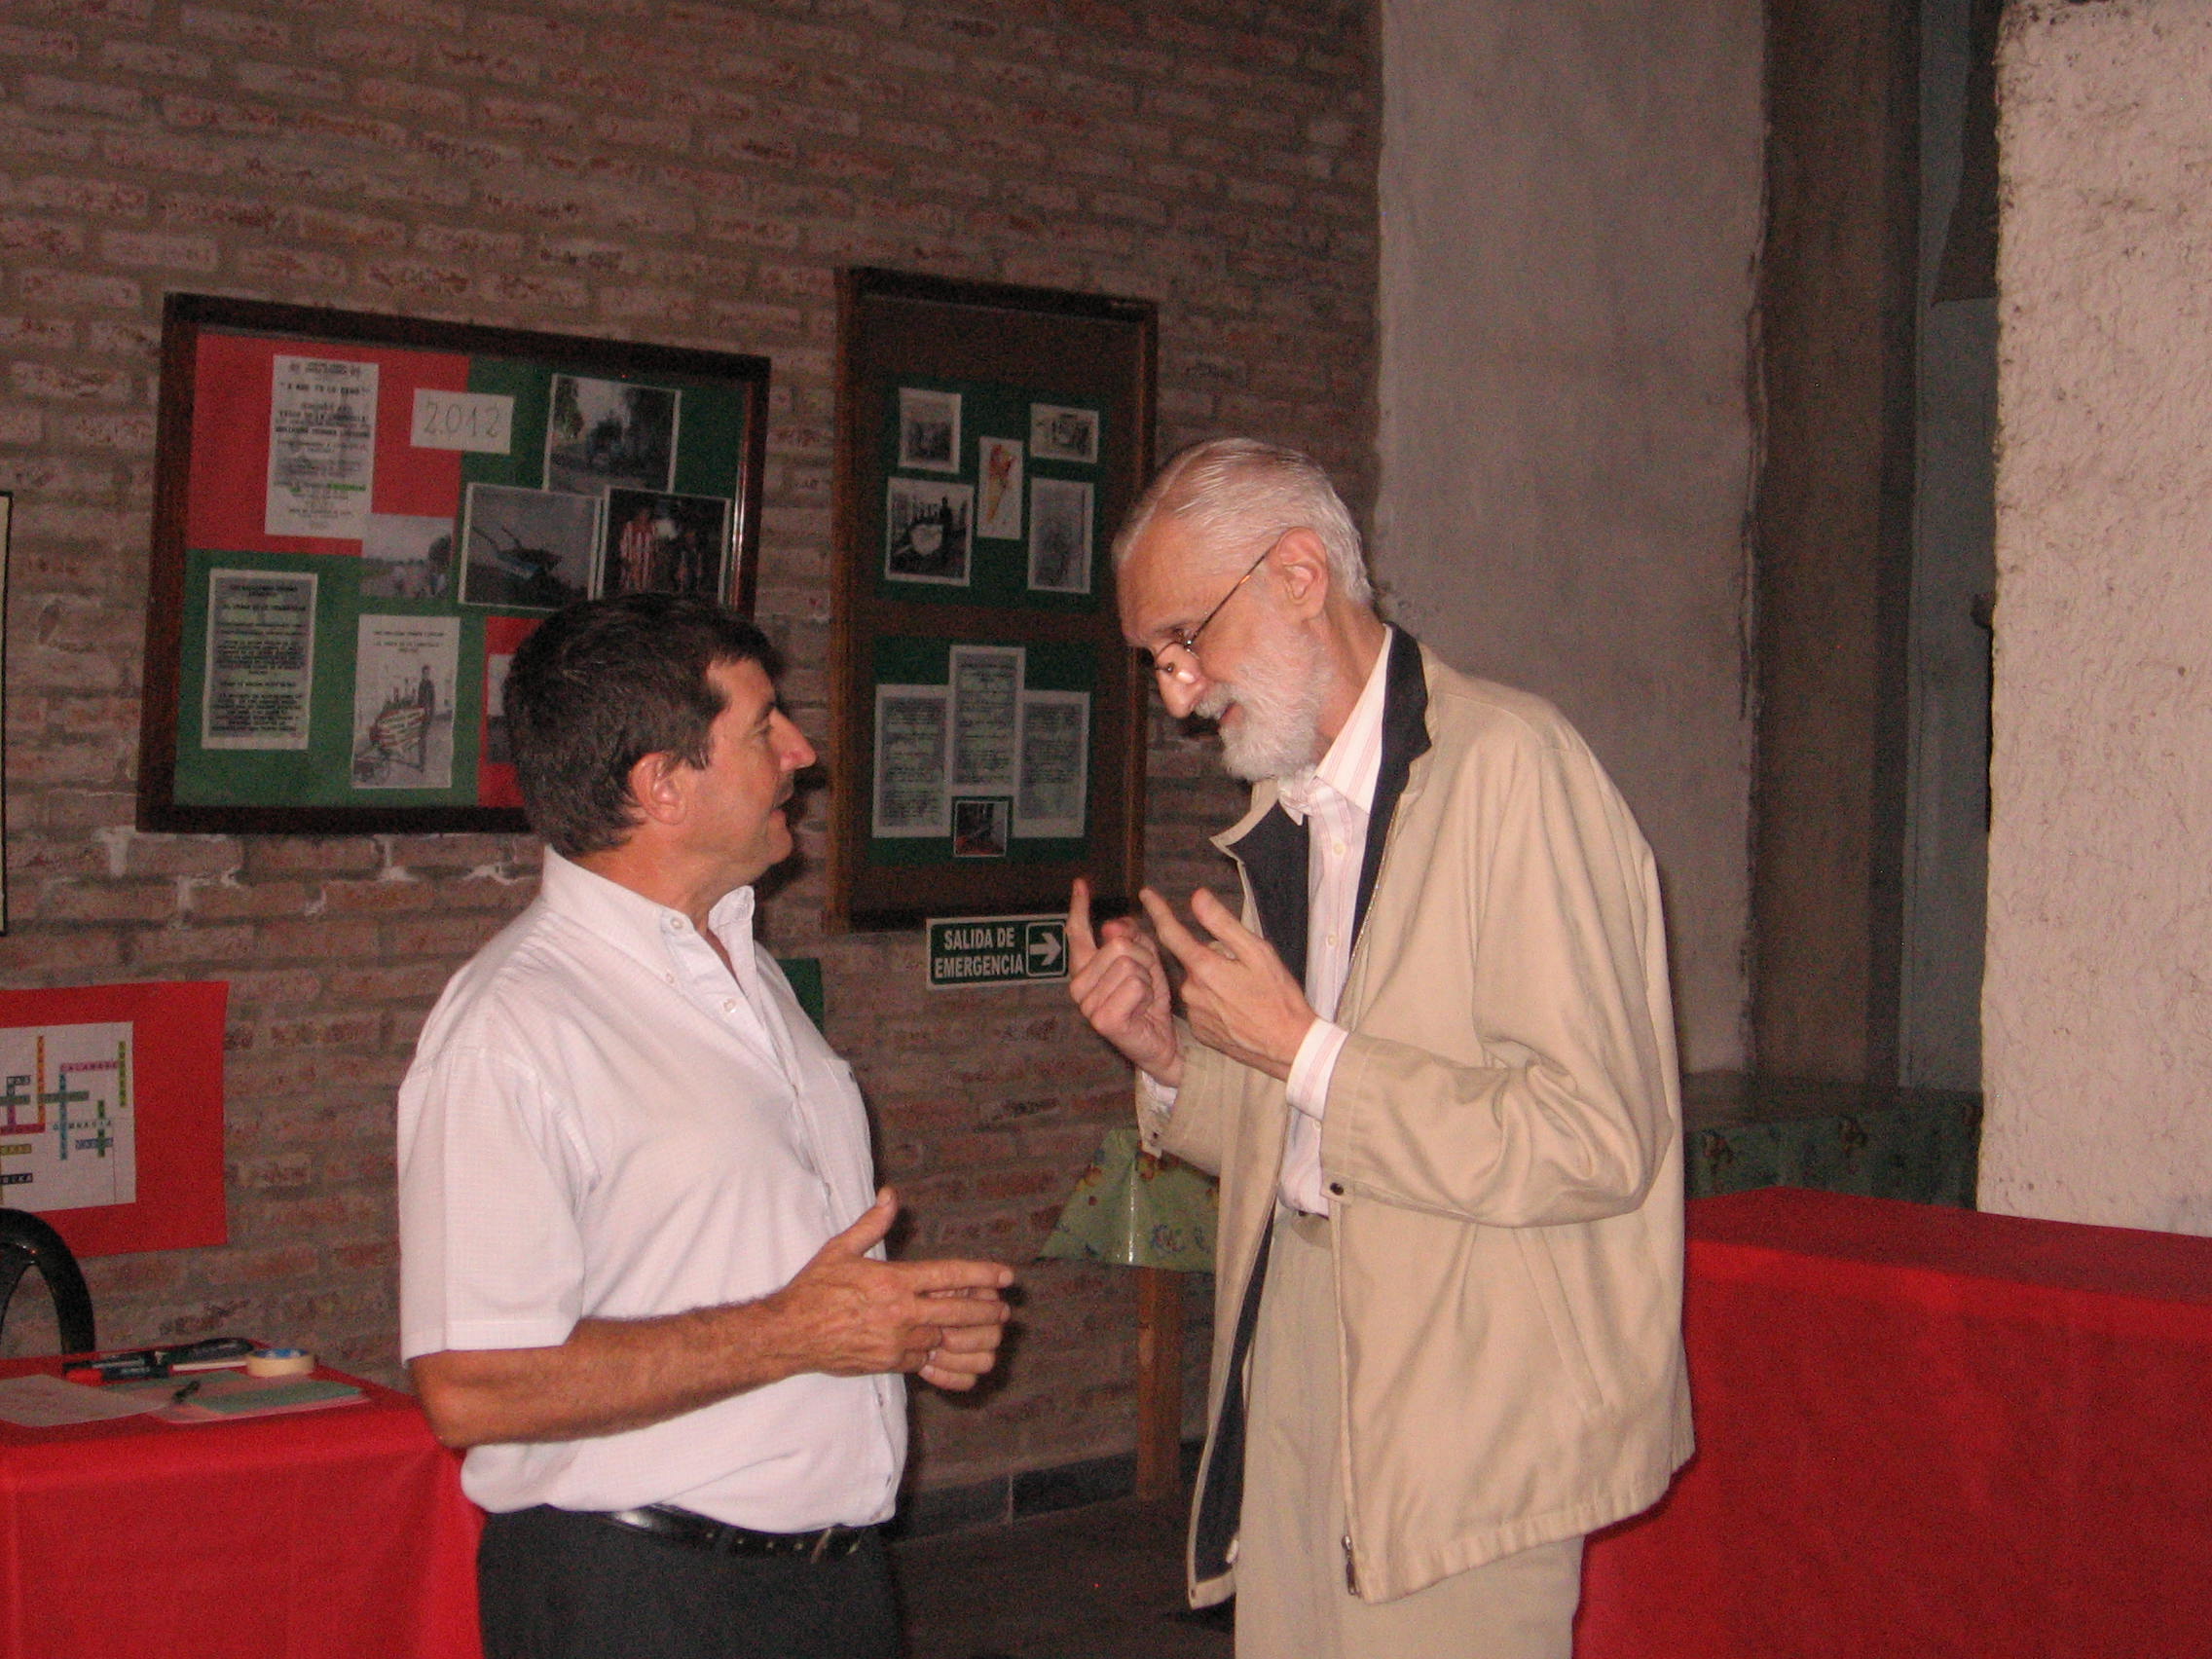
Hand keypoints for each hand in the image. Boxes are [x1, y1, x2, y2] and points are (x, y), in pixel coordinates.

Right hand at [767, 1189, 1012, 1389]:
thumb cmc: (814, 1289)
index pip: (948, 1276)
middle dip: (986, 1311)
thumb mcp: (840, 1249)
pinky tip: (961, 1358)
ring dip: (971, 1337)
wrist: (790, 1334)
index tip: (1006, 1276)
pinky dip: (945, 1359)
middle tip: (1005, 1310)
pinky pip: (927, 1364)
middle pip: (956, 1312)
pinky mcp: (889, 1365)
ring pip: (945, 1340)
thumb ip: (872, 1224)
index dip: (982, 1275)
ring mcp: (896, 1343)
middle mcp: (900, 1313)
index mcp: (893, 1281)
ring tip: (992, 1334)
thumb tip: (891, 1195)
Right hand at [1067, 877, 1182, 1086]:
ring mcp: (1087, 1005)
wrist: (1161, 1043)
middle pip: (1118, 944)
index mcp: (1085, 969)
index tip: (1081, 884)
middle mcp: (1079, 986)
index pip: (1077, 933)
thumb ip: (1131, 938)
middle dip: (1144, 958)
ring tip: (1144, 998)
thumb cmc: (1149, 1002)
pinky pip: (1136, 985)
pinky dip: (1149, 994)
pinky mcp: (1103, 1020)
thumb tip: (1111, 926)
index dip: (1079, 907)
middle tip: (1145, 982)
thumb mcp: (1144, 962)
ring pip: (1129, 964)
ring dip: (1148, 978)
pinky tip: (1143, 1010)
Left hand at [1141, 887, 1315, 1081]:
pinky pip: (1202, 1006)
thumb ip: (1223, 924)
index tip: (1146, 894)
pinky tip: (1238, 1010)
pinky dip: (1216, 1002)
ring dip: (1215, 980)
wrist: (1288, 1046)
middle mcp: (1191, 991)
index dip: (1158, 911)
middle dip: (1212, 957)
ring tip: (1246, 993)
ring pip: (1198, 983)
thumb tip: (1197, 897)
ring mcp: (1194, 1014)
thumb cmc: (1278, 996)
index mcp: (1204, 968)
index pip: (1171, 933)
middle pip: (1194, 960)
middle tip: (1245, 968)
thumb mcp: (1258, 952)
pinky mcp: (1200, 1031)